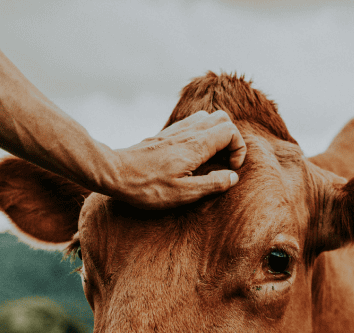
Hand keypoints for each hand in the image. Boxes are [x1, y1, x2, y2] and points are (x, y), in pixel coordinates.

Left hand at [109, 110, 246, 208]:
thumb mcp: (183, 194)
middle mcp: (187, 132)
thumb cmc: (147, 187)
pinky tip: (195, 156)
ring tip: (212, 159)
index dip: (238, 149)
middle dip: (231, 139)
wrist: (114, 173)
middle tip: (225, 162)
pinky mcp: (165, 135)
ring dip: (217, 135)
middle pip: (222, 118)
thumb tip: (233, 177)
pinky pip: (192, 124)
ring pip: (207, 118)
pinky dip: (202, 135)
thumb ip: (212, 184)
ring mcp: (175, 131)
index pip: (230, 130)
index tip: (231, 169)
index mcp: (195, 146)